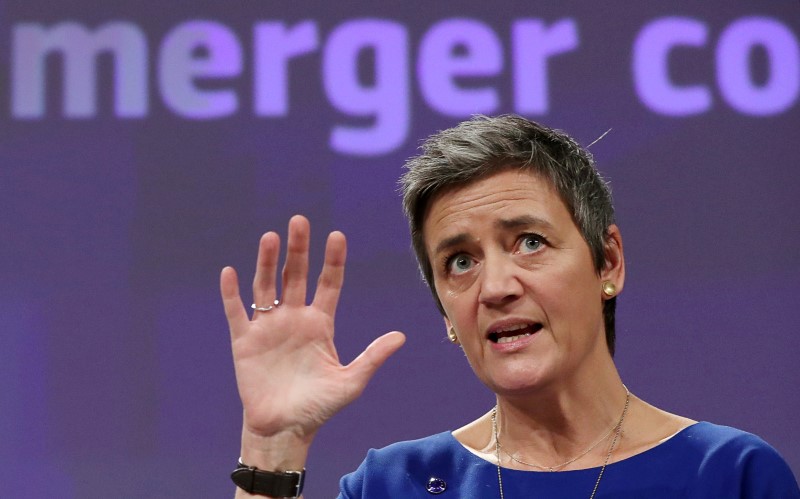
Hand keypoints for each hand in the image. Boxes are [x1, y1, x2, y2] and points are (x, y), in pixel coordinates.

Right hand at [221, 215, 405, 449]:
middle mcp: (294, 318)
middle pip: (296, 275)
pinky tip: (230, 272)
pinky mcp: (245, 341)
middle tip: (299, 221)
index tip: (337, 236)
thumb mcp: (350, 382)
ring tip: (270, 237)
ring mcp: (268, 327)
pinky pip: (236, 312)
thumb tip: (401, 336)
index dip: (333, 260)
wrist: (284, 430)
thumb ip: (372, 357)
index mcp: (320, 324)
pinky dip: (232, 294)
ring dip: (267, 262)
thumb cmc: (319, 408)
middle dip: (298, 249)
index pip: (329, 284)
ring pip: (266, 286)